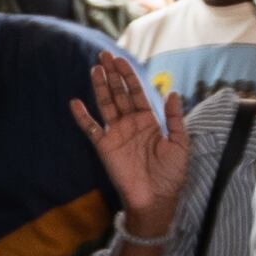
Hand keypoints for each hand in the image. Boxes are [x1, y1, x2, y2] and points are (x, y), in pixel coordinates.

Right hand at [71, 56, 190, 232]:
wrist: (156, 199)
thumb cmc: (171, 175)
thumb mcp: (180, 144)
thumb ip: (175, 118)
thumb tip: (173, 93)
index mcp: (149, 121)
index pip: (136, 92)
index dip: (128, 76)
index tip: (121, 60)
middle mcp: (130, 124)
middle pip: (119, 94)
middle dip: (112, 74)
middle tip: (104, 56)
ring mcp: (116, 134)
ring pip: (106, 105)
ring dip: (100, 87)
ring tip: (94, 69)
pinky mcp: (104, 147)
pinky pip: (91, 129)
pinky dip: (82, 117)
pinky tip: (75, 102)